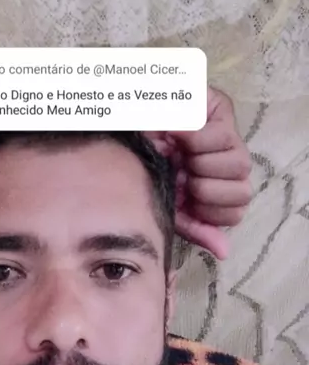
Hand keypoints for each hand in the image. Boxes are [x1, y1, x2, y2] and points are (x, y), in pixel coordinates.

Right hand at [146, 88, 252, 259]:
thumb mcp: (165, 205)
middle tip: (180, 176)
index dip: (210, 212)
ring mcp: (229, 139)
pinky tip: (177, 135)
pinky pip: (223, 136)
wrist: (121, 130)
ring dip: (202, 164)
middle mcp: (228, 168)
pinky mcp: (222, 112)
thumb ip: (194, 228)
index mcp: (215, 192)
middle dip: (205, 189)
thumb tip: (224, 252)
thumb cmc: (141, 169)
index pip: (235, 214)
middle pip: (243, 193)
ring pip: (240, 165)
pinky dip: (196, 139)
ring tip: (179, 154)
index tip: (184, 200)